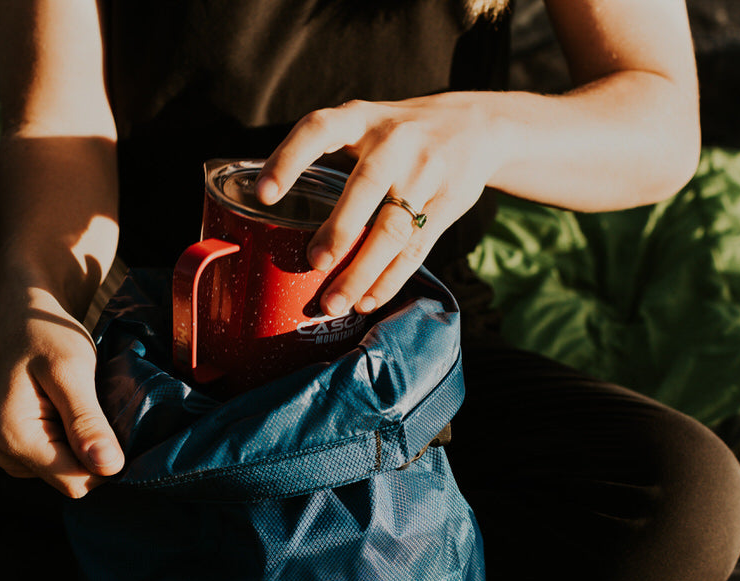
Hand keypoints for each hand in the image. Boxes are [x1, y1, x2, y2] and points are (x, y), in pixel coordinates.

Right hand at [0, 293, 122, 497]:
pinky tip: (78, 411)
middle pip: (74, 480)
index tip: (117, 423)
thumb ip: (87, 420)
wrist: (25, 319)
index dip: (104, 460)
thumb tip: (108, 467)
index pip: (76, 482)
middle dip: (96, 450)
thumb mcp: (71, 370)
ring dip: (89, 443)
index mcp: (13, 438)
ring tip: (86, 404)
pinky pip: (67, 461)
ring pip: (73, 472)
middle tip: (99, 406)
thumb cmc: (46, 335)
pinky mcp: (28, 449)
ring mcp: (16, 454)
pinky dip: (81, 440)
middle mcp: (8, 454)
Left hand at [256, 93, 504, 315]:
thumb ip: (332, 155)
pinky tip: (368, 300)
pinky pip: (416, 248)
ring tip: (336, 302)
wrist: (476, 126)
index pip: (319, 129)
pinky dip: (390, 279)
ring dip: (363, 270)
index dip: (289, 159)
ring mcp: (425, 173)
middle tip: (314, 263)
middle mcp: (395, 141)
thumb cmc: (400, 134)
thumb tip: (277, 216)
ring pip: (394, 228)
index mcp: (362, 118)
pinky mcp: (447, 203)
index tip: (263, 194)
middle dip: (340, 228)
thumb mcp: (367, 125)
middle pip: (367, 185)